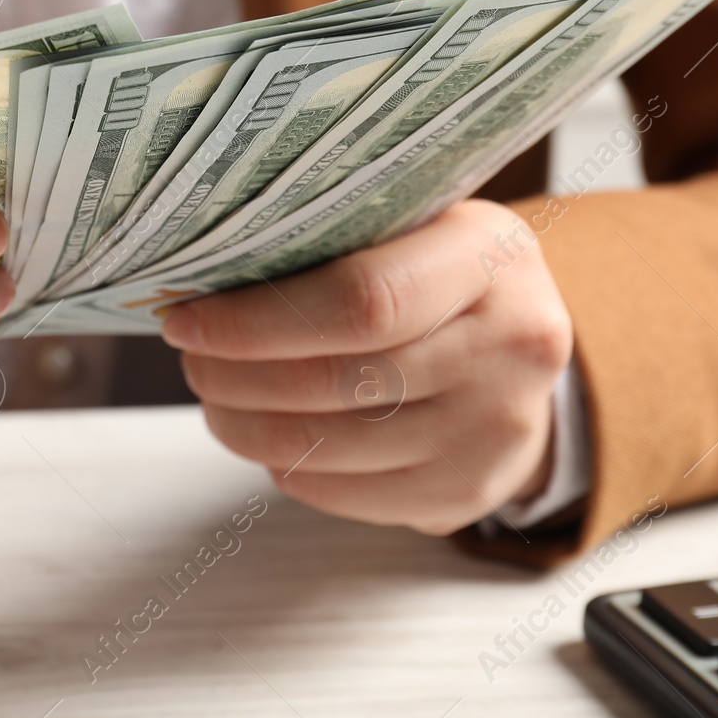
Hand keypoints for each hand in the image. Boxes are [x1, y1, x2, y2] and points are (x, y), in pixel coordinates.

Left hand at [163, 199, 571, 534]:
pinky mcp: (466, 491)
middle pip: (333, 379)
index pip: (360, 301)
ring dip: (246, 426)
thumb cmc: (445, 272)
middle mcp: (509, 346)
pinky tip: (267, 434)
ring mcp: (493, 429)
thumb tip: (206, 273)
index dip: (255, 320)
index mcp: (490, 257)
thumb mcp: (423, 223)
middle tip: (191, 359)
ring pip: (329, 446)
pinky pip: (344, 494)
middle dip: (236, 374)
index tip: (187, 319)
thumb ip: (339, 237)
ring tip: (215, 396)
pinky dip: (286, 467)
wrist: (530, 351)